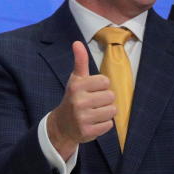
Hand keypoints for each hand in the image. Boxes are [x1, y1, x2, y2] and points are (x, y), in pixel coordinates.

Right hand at [46, 42, 114, 160]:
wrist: (61, 124)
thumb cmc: (73, 98)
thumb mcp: (75, 79)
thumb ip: (79, 61)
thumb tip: (77, 42)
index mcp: (76, 86)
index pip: (105, 81)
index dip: (101, 86)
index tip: (91, 90)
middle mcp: (78, 101)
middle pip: (111, 96)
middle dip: (104, 100)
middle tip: (92, 103)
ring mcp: (82, 117)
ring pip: (112, 111)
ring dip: (105, 112)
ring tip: (93, 113)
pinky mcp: (88, 131)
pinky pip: (109, 124)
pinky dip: (103, 124)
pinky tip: (93, 123)